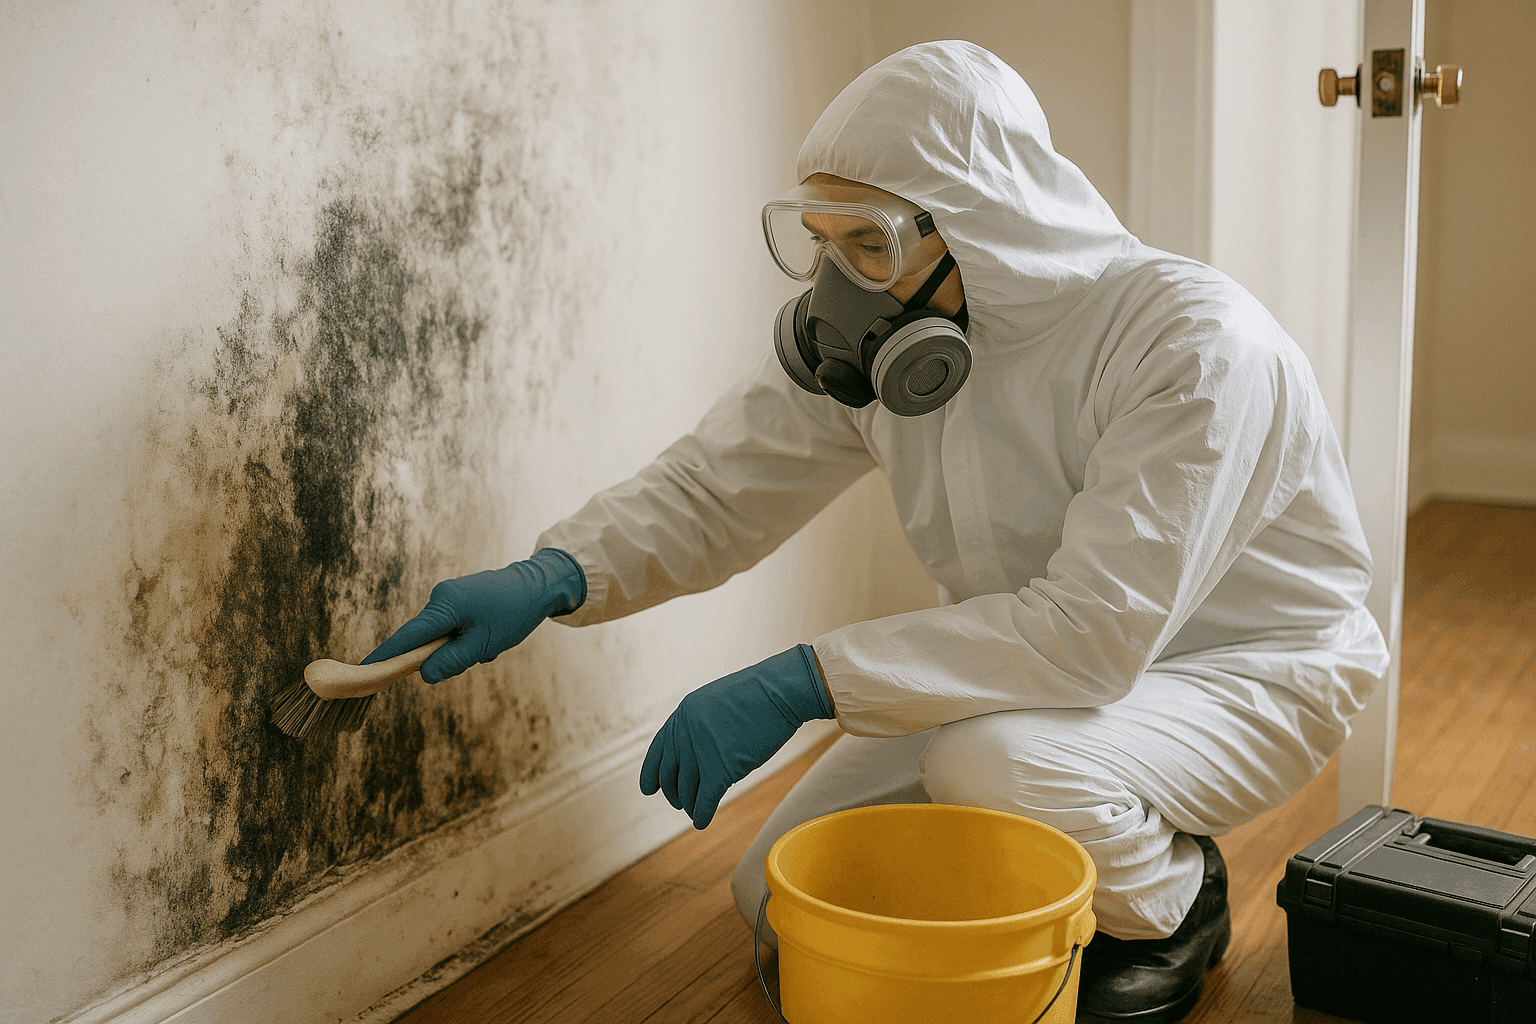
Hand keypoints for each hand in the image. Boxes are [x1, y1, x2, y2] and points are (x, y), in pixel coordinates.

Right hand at [363, 548, 584, 682]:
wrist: (538, 585)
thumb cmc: (513, 614)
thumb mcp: (483, 645)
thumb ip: (451, 661)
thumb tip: (423, 674)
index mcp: (444, 605)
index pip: (406, 637)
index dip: (385, 656)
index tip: (363, 670)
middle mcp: (441, 597)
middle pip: (425, 640)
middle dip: (445, 655)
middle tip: (477, 654)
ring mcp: (449, 596)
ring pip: (442, 636)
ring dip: (462, 647)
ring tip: (490, 641)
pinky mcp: (459, 598)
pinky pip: (453, 627)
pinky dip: (467, 638)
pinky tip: (490, 635)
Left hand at [640, 645, 832, 828]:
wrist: (778, 693)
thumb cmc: (755, 696)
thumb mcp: (714, 703)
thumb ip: (698, 726)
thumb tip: (692, 754)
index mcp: (683, 715)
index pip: (658, 751)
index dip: (651, 773)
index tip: (649, 789)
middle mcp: (687, 734)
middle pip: (671, 775)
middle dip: (674, 793)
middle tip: (679, 803)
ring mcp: (702, 752)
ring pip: (687, 790)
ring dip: (689, 805)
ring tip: (694, 811)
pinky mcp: (722, 768)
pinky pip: (705, 800)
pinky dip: (702, 814)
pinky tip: (701, 822)